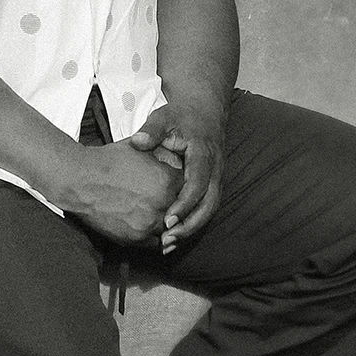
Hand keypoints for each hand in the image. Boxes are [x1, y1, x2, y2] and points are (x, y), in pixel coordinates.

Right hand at [64, 142, 183, 244]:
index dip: (182, 188)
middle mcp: (162, 203)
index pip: (188, 189)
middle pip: (181, 211)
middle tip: (168, 204)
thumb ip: (163, 155)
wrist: (78, 179)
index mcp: (167, 180)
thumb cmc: (107, 161)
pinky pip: (154, 243)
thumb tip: (178, 157)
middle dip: (175, 207)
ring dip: (166, 225)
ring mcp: (149, 223)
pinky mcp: (135, 238)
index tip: (176, 188)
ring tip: (157, 217)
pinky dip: (152, 237)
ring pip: (170, 229)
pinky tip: (146, 226)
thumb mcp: (140, 149)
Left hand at [127, 101, 224, 252]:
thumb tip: (138, 141)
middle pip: (209, 204)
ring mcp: (217, 178)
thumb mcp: (164, 117)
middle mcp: (215, 170)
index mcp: (203, 154)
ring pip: (210, 210)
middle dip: (190, 225)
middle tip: (167, 239)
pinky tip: (175, 235)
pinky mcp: (213, 184)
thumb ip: (152, 129)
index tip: (167, 220)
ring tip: (170, 244)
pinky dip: (193, 223)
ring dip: (192, 229)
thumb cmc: (181, 116)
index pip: (197, 185)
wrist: (204, 111)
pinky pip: (207, 208)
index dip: (184, 204)